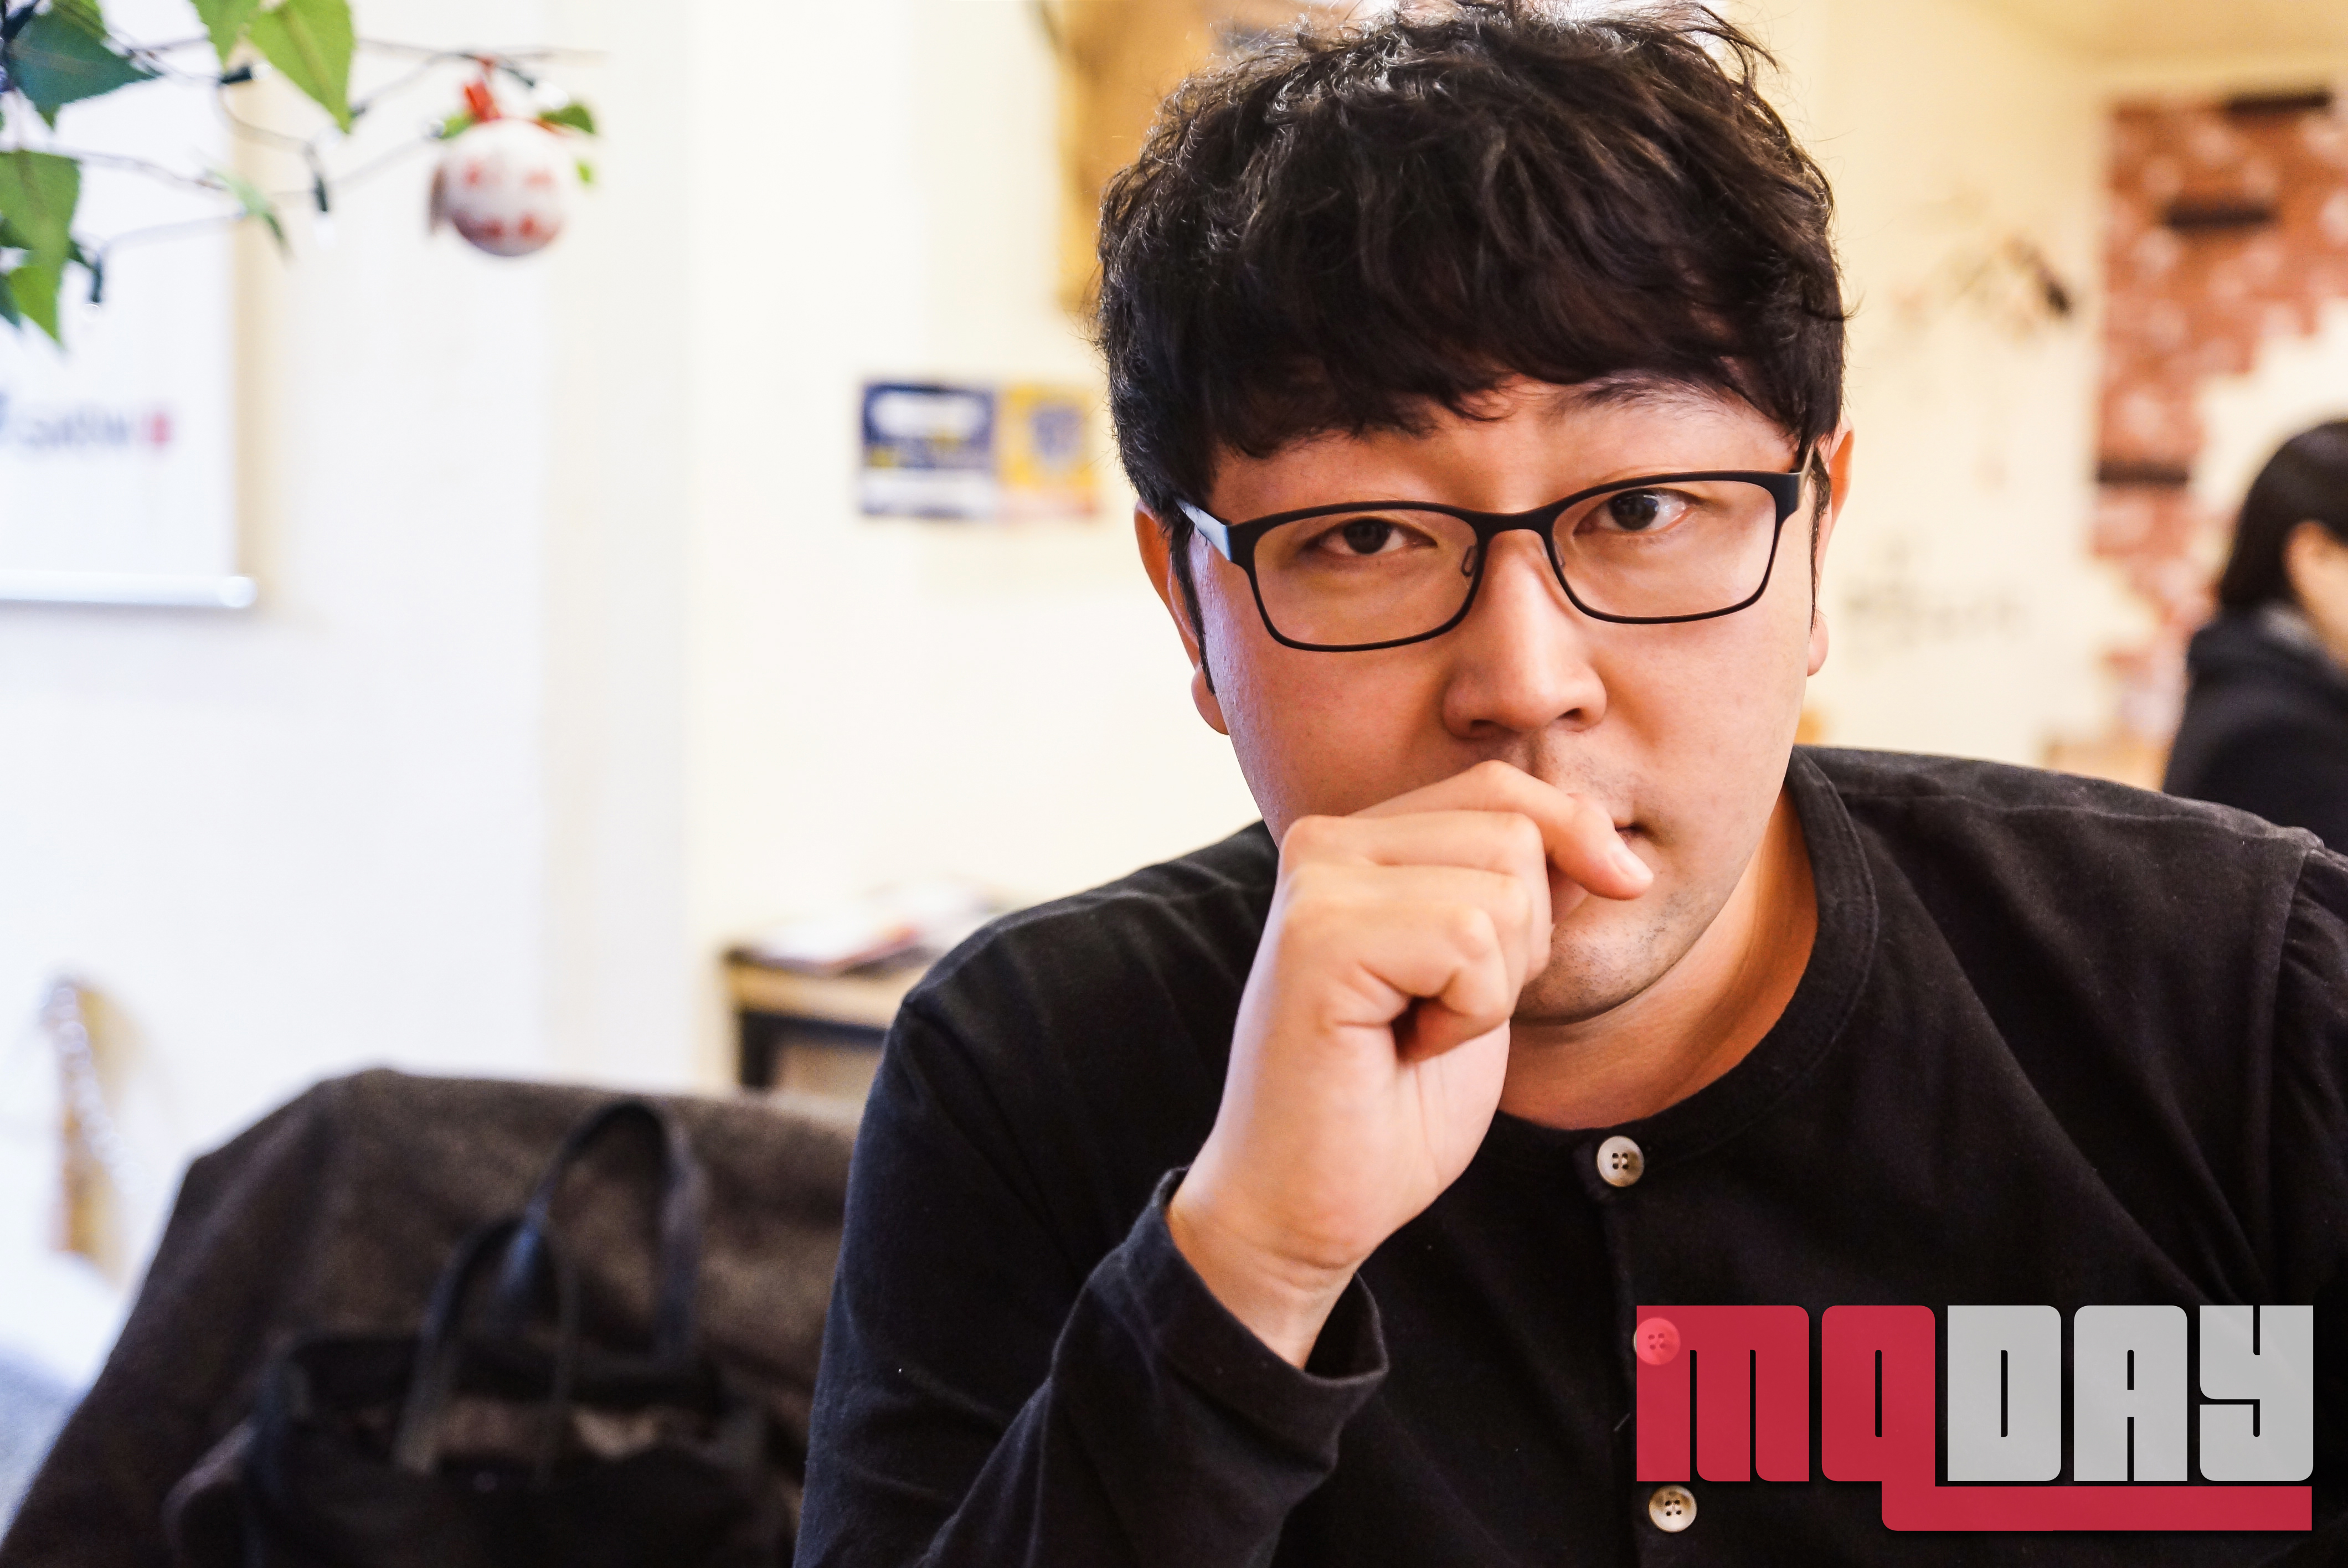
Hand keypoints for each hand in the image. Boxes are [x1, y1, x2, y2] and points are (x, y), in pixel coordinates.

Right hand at [1166, 760, 1651, 1364]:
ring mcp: (1316, 885)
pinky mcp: (1318, 938)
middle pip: (1513, 831)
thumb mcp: (1483, 976)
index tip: (1615, 893)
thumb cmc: (1390, 1103)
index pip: (1501, 789)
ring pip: (1502, 887)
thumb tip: (1605, 844)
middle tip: (1447, 1011)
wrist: (1305, 1204)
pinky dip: (1469, 1014)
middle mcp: (1326, 843)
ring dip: (1493, 986)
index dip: (1574, 838)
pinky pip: (1468, 939)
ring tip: (1419, 1030)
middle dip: (1525, 938)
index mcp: (1358, 842)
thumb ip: (1517, 895)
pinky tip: (1405, 1047)